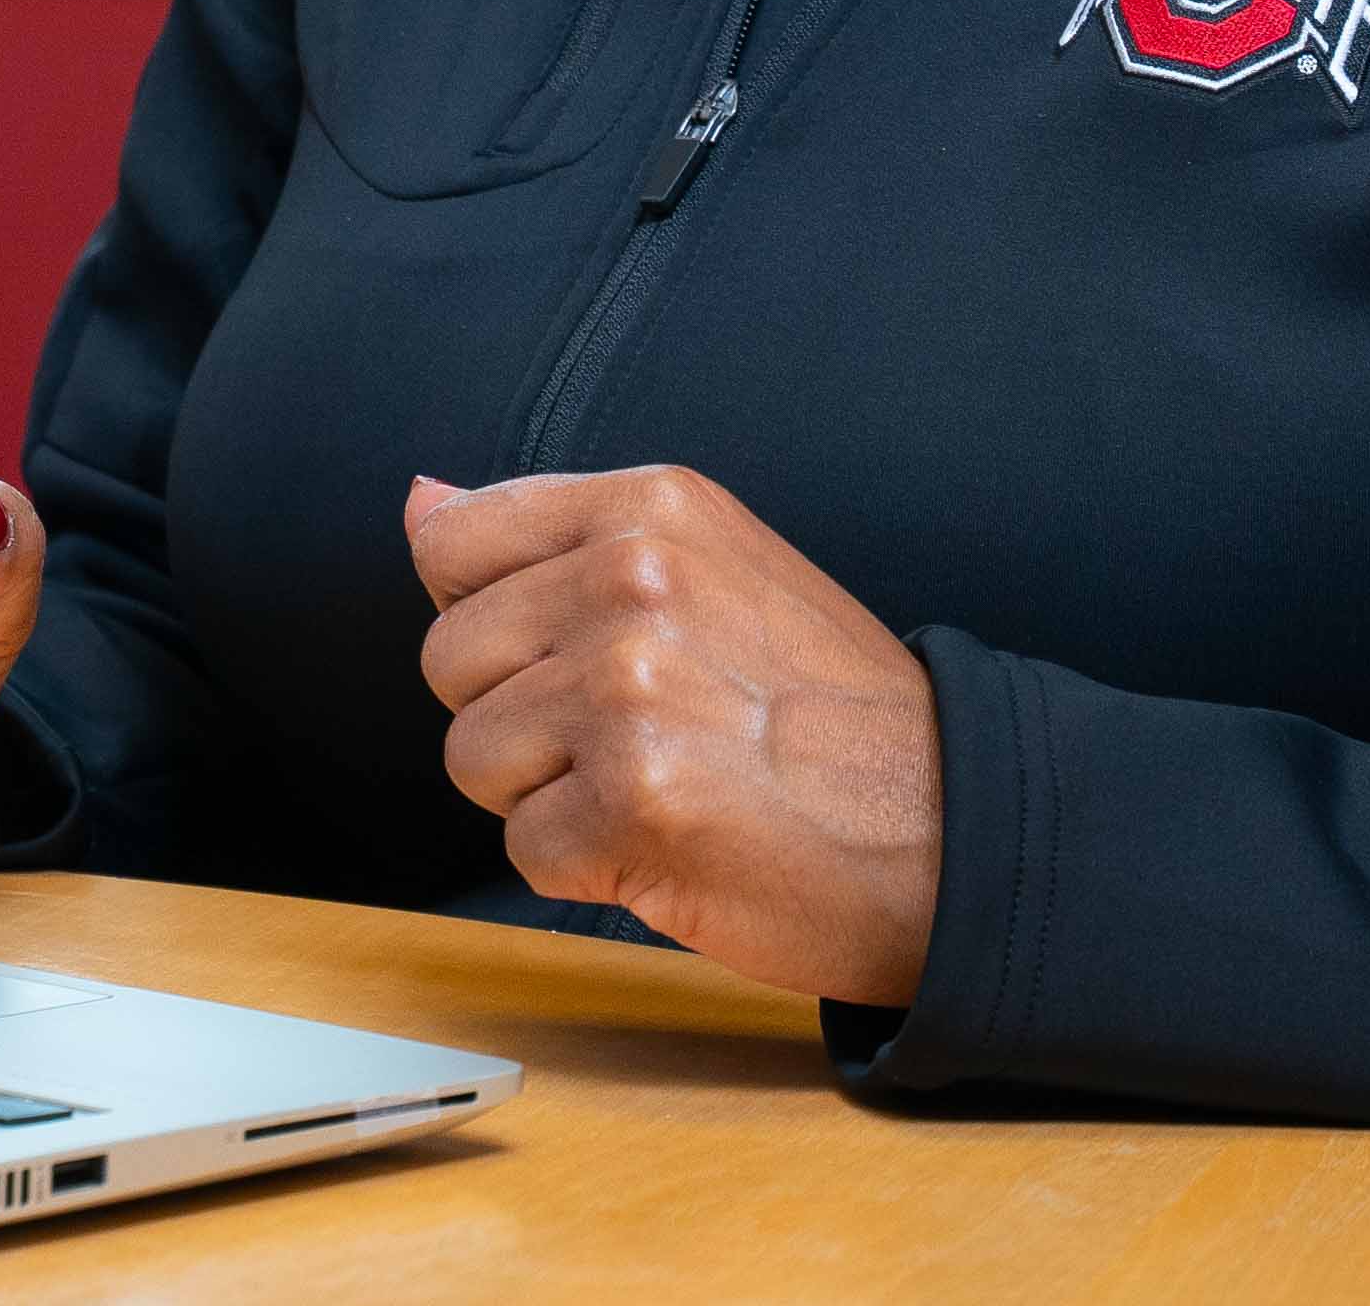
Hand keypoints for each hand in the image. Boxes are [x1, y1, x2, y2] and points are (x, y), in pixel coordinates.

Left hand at [409, 464, 939, 1005]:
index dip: (492, 620)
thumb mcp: (710, 563)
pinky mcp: (631, 800)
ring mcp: (628, 688)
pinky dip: (586, 867)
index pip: (451, 547)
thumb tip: (418, 503)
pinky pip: (524, 848)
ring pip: (473, 758)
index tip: (573, 653)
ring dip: (549, 796)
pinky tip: (672, 841)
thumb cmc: (829, 711)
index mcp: (649, 506)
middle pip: (449, 661)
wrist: (952, 831)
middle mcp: (632, 577)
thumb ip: (558, 536)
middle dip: (520, 716)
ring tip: (661, 783)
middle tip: (638, 734)